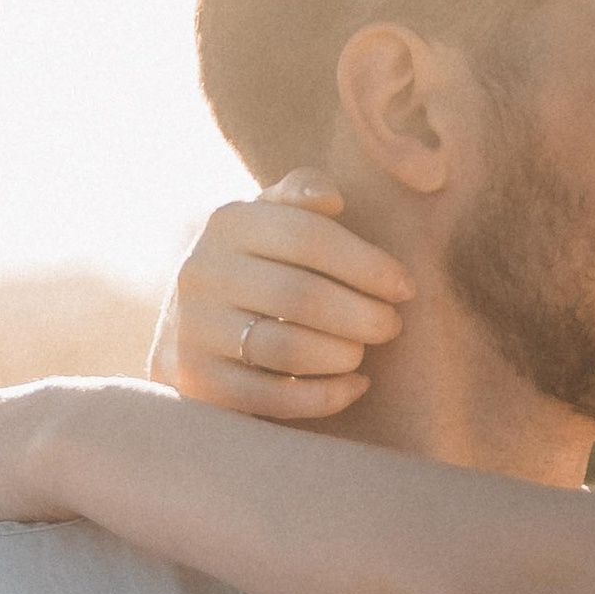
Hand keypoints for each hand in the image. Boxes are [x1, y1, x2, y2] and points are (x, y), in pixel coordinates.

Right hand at [149, 172, 410, 419]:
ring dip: (342, 355)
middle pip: (300, 296)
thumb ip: (302, 195)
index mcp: (229, 223)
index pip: (308, 237)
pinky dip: (324, 397)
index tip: (405, 288)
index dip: (366, 264)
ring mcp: (193, 330)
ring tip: (363, 353)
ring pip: (286, 349)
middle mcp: (202, 272)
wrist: (189, 326)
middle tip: (391, 326)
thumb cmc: (257, 265)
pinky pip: (272, 398)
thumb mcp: (271, 219)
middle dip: (361, 315)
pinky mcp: (197, 383)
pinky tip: (355, 386)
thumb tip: (331, 198)